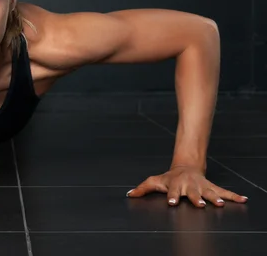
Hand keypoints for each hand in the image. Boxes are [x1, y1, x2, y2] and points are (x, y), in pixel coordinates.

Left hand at [126, 165, 248, 207]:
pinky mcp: (212, 187)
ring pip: (210, 192)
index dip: (172, 196)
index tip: (171, 202)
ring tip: (221, 204)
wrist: (186, 167)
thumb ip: (142, 188)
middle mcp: (190, 186)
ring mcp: (202, 186)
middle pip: (193, 193)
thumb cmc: (169, 178)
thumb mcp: (155, 181)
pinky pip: (224, 191)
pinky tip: (244, 199)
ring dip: (216, 198)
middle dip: (197, 199)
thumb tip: (129, 195)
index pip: (172, 191)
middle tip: (200, 205)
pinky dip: (234, 196)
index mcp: (176, 185)